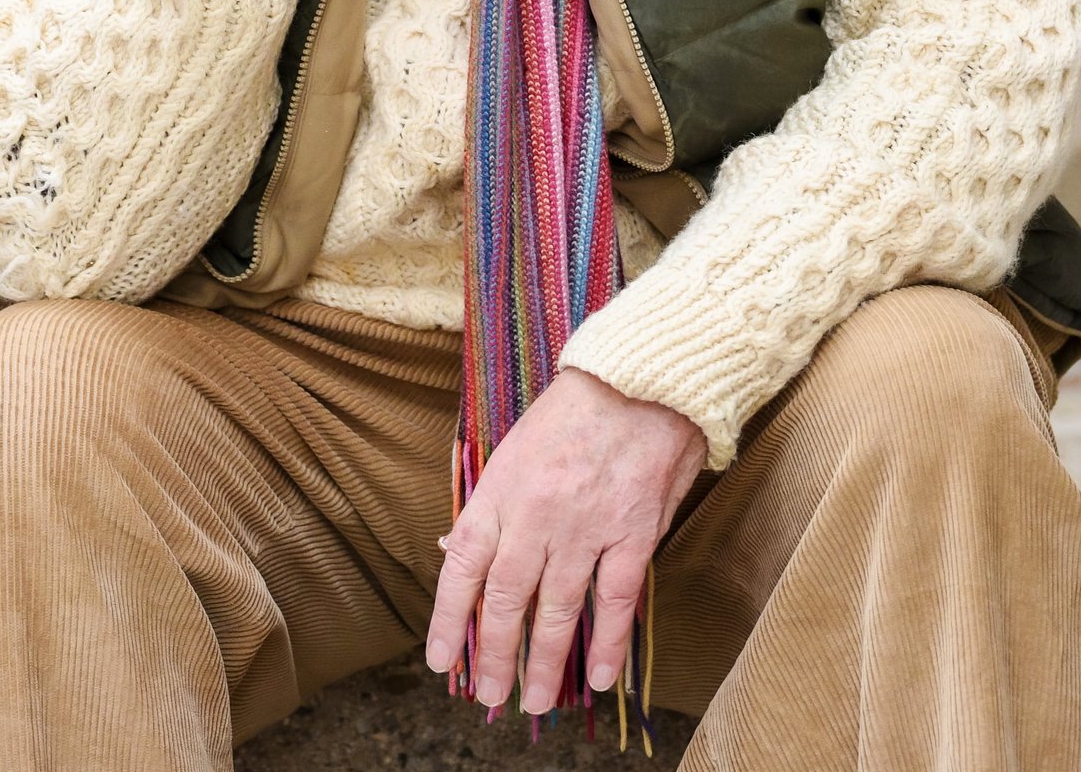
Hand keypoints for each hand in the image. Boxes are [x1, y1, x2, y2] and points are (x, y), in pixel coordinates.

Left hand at [425, 369, 705, 713]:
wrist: (640, 379)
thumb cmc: (573, 411)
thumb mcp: (514, 448)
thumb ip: (490, 505)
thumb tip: (455, 552)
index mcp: (501, 490)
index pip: (463, 566)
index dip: (447, 618)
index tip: (440, 660)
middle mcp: (538, 515)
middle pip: (505, 599)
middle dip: (492, 655)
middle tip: (486, 696)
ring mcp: (587, 528)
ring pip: (557, 610)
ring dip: (543, 662)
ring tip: (534, 701)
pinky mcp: (633, 534)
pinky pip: (615, 601)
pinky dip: (607, 644)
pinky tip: (596, 677)